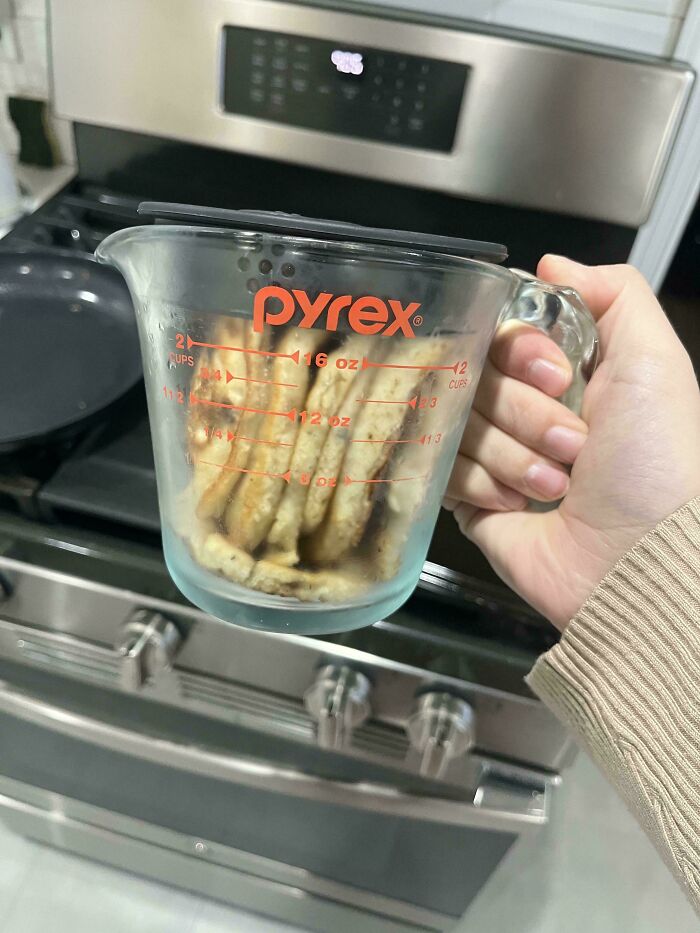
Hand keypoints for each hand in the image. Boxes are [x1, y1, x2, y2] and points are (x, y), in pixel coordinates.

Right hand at [444, 256, 699, 629]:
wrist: (636, 563)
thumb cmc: (655, 465)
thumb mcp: (655, 363)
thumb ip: (615, 294)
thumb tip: (550, 262)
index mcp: (563, 374)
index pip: (504, 332)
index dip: (520, 351)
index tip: (555, 376)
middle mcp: (525, 408)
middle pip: (476, 375)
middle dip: (524, 411)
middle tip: (573, 445)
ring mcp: (494, 454)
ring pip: (459, 422)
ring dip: (514, 455)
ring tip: (558, 486)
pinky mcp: (469, 499)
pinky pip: (443, 467)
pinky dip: (486, 485)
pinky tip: (522, 506)